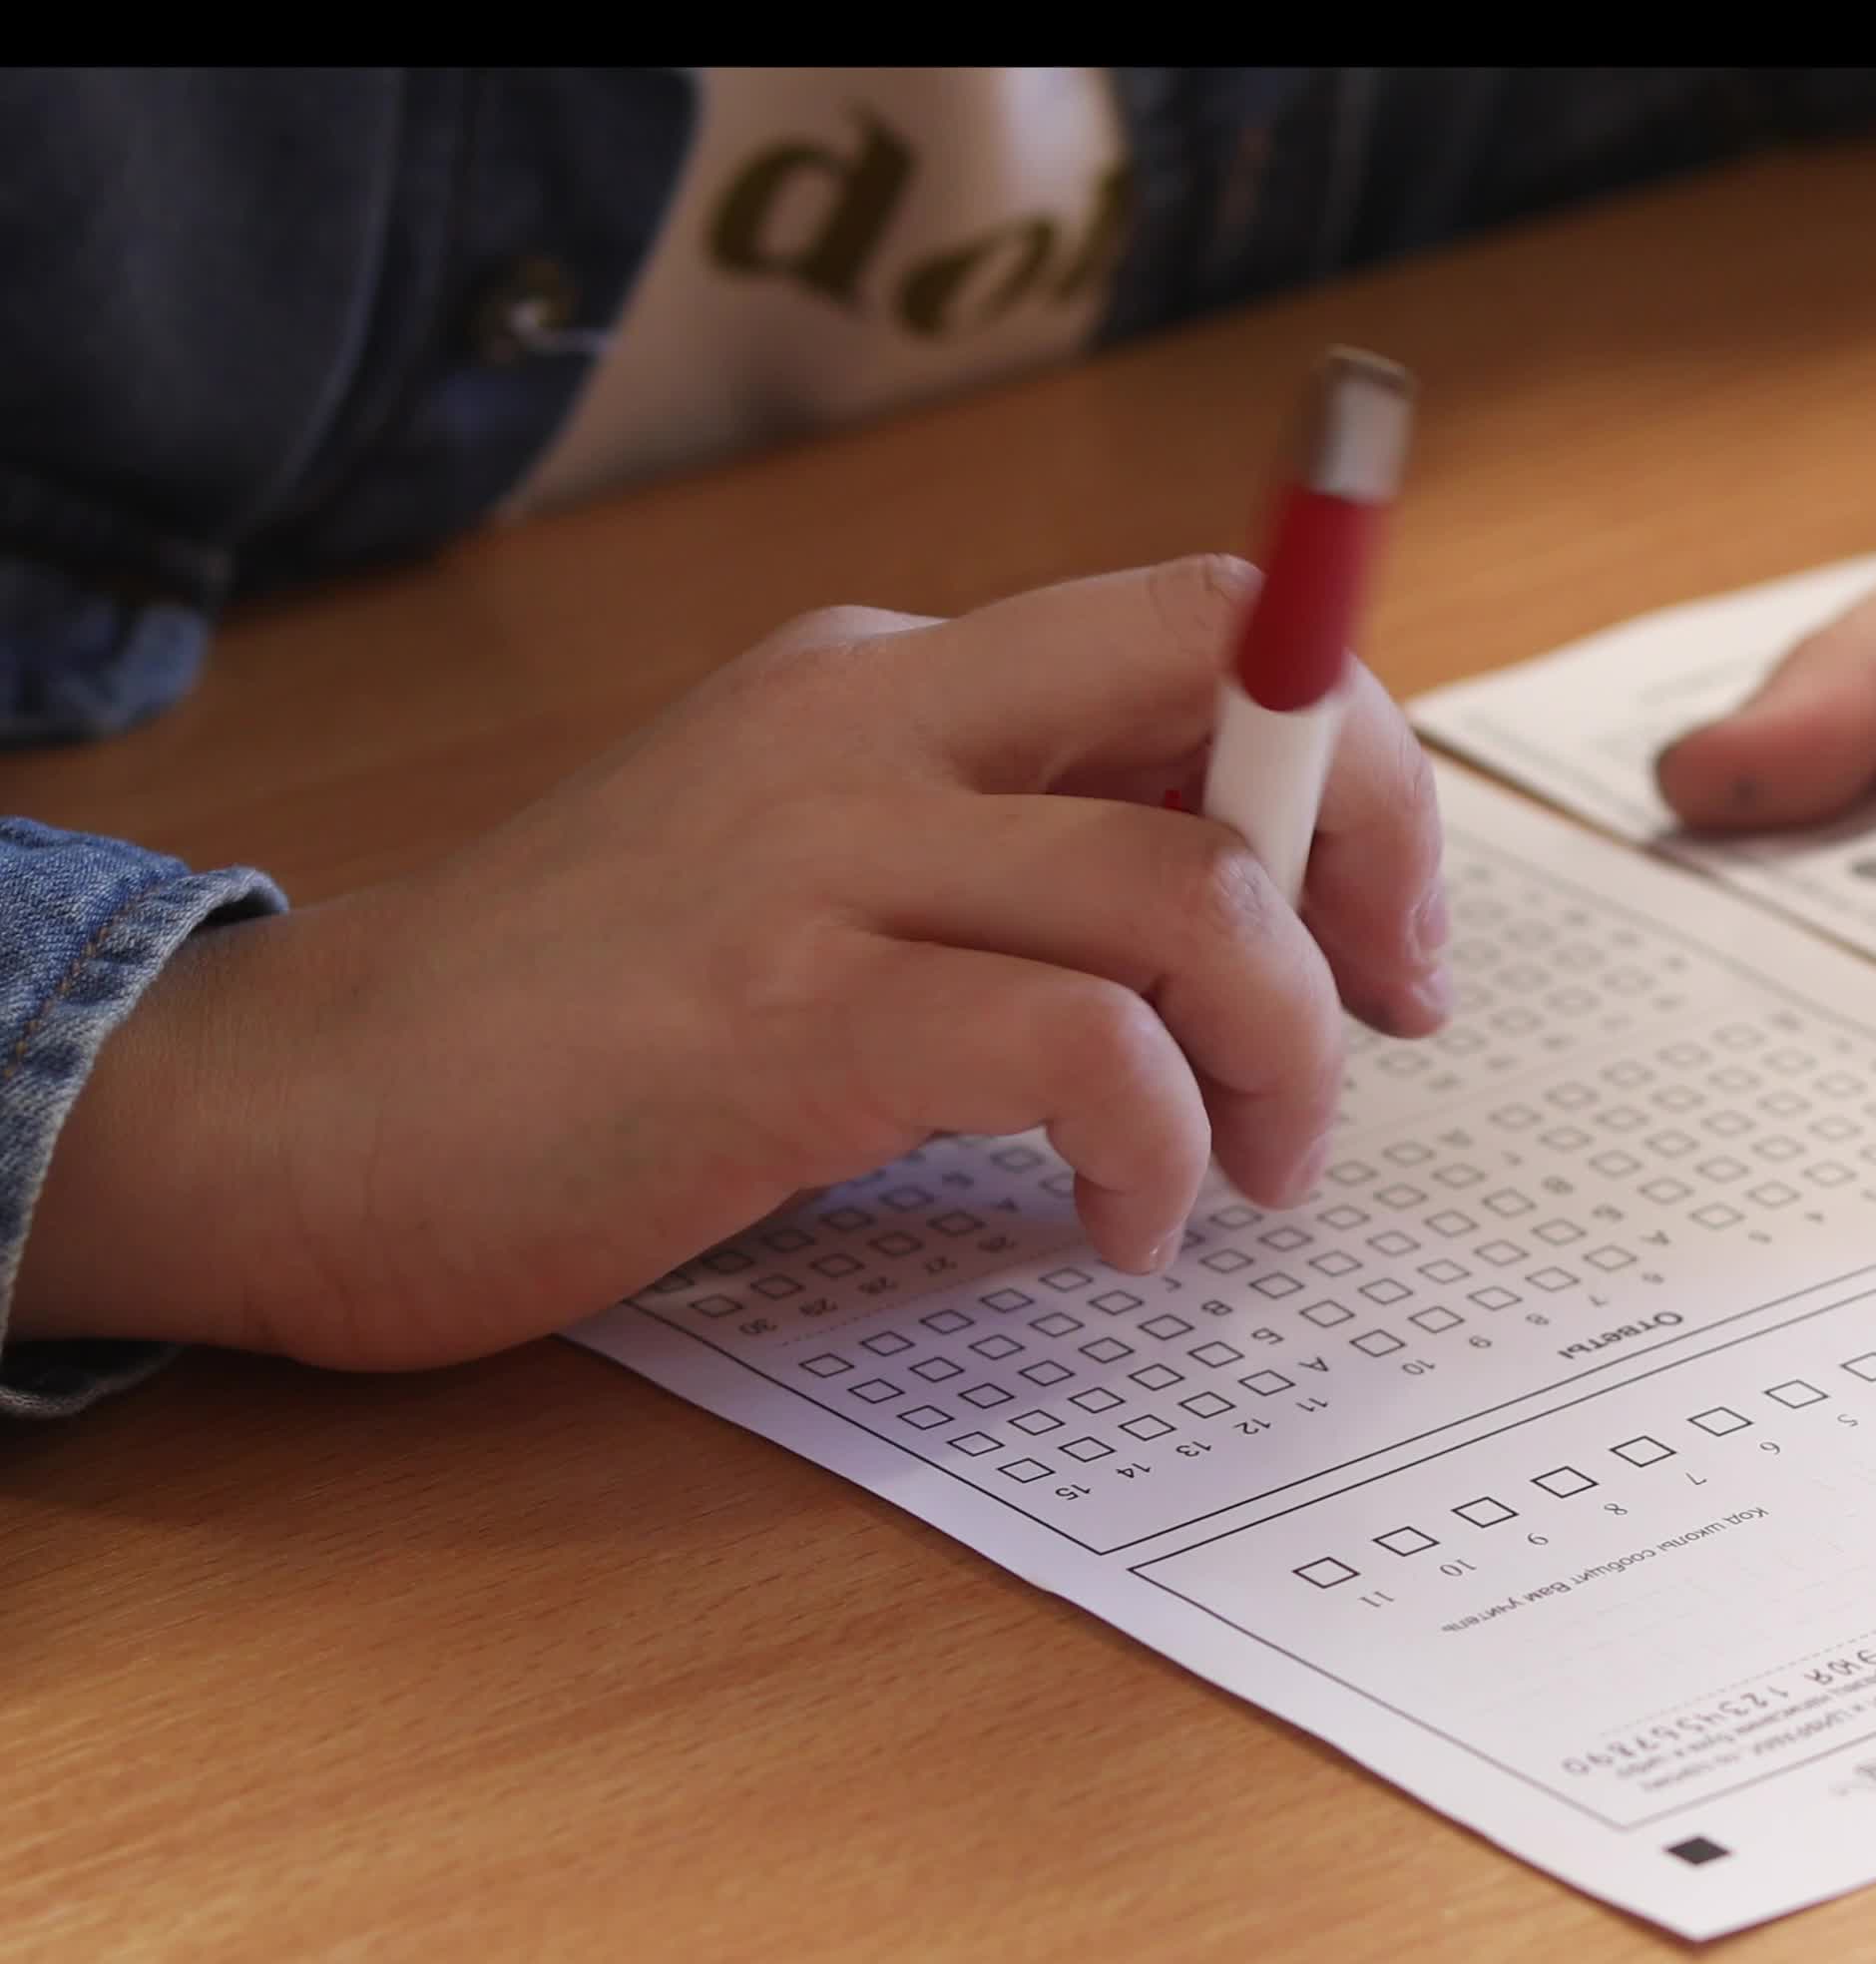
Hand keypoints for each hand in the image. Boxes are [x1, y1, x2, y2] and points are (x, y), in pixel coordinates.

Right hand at [18, 557, 1451, 1370]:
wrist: (294, 1115)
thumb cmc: (574, 1033)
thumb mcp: (807, 882)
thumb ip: (998, 868)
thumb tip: (1251, 925)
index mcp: (883, 677)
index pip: (1202, 627)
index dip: (1352, 763)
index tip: (1387, 934)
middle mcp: (865, 723)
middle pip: (1232, 673)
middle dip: (1375, 842)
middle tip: (1387, 1018)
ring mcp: (816, 863)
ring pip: (1187, 890)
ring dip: (1285, 1055)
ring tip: (1258, 1174)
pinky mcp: (778, 1024)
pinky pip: (1077, 1053)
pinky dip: (1155, 1153)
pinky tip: (1123, 1230)